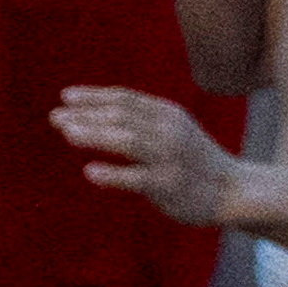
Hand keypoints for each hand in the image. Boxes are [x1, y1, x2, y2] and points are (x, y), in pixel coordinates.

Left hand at [59, 86, 254, 226]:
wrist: (233, 190)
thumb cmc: (191, 159)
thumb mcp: (171, 129)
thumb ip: (138, 121)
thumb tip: (89, 113)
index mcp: (168, 114)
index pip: (126, 99)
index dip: (94, 96)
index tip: (65, 96)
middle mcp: (169, 131)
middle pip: (122, 116)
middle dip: (87, 114)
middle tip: (54, 117)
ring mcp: (170, 157)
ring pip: (129, 140)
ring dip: (96, 135)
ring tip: (67, 133)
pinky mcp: (170, 184)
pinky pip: (138, 178)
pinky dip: (113, 174)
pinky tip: (90, 171)